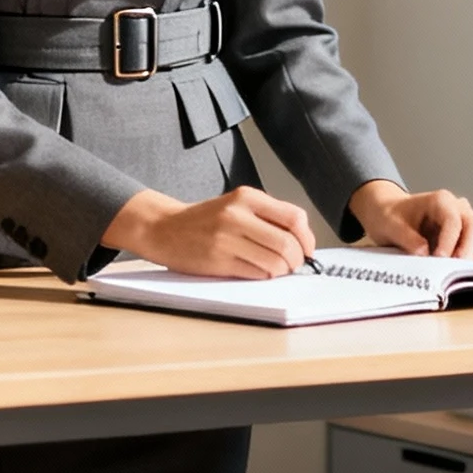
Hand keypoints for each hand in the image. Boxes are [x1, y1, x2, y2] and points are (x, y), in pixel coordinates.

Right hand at [101, 185, 317, 278]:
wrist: (164, 228)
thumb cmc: (205, 220)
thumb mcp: (236, 205)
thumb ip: (266, 217)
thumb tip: (302, 241)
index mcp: (246, 196)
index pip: (294, 217)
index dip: (307, 238)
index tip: (307, 249)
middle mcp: (237, 215)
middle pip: (287, 244)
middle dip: (297, 260)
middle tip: (293, 265)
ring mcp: (226, 238)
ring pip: (275, 262)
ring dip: (281, 271)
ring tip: (275, 269)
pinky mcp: (218, 260)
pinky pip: (256, 273)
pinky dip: (265, 276)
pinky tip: (259, 272)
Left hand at [350, 179, 472, 261]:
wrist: (390, 214)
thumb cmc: (390, 216)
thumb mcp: (390, 226)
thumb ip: (406, 238)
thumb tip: (424, 253)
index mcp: (440, 200)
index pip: (453, 220)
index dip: (450, 241)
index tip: (440, 259)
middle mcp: (457, 206)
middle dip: (469, 249)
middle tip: (456, 271)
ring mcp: (465, 219)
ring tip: (466, 274)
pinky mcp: (466, 233)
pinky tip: (467, 272)